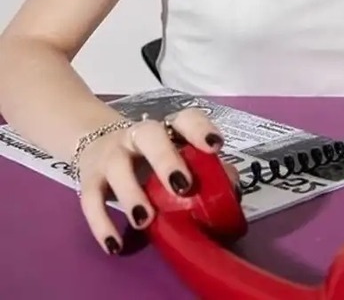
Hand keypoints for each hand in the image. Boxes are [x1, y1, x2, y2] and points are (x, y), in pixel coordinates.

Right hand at [77, 109, 238, 254]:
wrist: (94, 143)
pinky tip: (114, 244)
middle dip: (166, 159)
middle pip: (149, 135)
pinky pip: (90, 200)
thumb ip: (204, 170)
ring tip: (145, 220)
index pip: (185, 119)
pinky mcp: (89, 179)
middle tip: (182, 186)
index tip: (214, 146)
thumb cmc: (149, 156)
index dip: (200, 129)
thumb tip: (233, 189)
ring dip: (131, 193)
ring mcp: (111, 155)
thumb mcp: (174, 156)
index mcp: (167, 129)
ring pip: (117, 166)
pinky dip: (101, 223)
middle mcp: (137, 136)